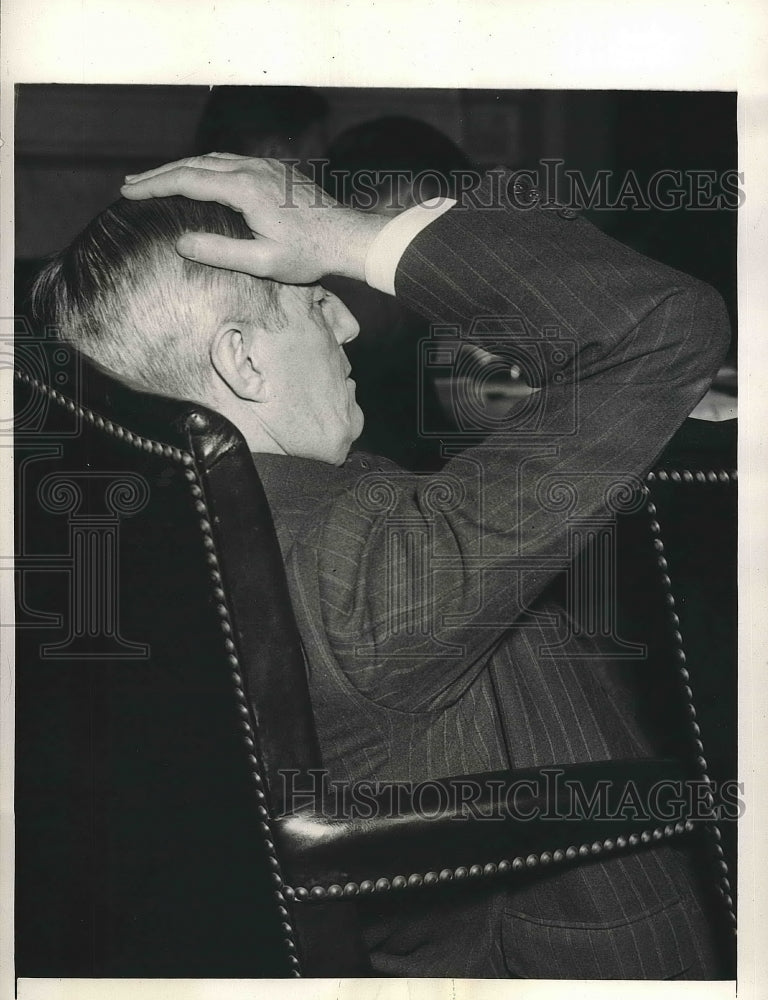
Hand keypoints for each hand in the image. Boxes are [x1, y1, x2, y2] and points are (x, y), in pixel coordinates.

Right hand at [120, 153, 386, 283]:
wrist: (347, 237)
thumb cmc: (309, 255)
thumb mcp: (263, 263)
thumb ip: (220, 252)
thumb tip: (180, 242)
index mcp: (244, 189)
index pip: (187, 181)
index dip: (154, 186)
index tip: (128, 193)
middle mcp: (252, 169)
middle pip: (194, 164)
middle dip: (159, 173)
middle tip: (130, 183)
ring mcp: (265, 165)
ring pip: (212, 159)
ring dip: (181, 168)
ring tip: (157, 179)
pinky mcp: (275, 170)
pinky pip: (231, 161)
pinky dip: (205, 167)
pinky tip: (199, 177)